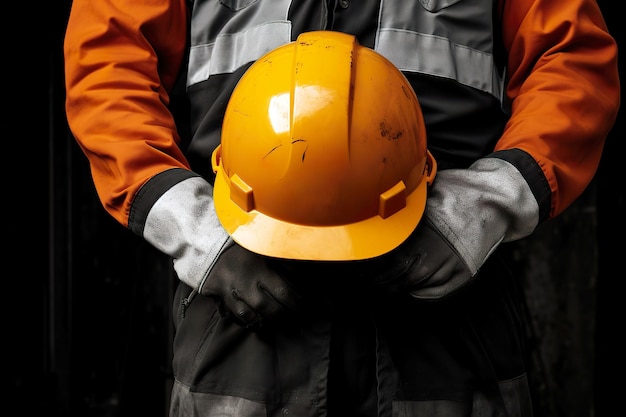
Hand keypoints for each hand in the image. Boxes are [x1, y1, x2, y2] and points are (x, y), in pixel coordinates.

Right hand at [199, 241, 303, 326]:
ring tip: (277, 324)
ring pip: (248, 315)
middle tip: (296, 321)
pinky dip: (244, 321)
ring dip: (264, 322)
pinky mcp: (217, 296)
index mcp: (259, 268)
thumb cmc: (244, 247)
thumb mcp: (265, 248)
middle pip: (267, 307)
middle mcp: (244, 282)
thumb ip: (283, 261)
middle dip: (284, 316)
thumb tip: (304, 273)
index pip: (283, 291)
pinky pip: (231, 314)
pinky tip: (256, 322)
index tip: (305, 307)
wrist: (211, 244)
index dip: (297, 303)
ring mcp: (228, 291)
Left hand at [366, 156, 539, 299]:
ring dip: (400, 287)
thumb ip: (407, 209)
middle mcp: (439, 252)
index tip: (364, 268)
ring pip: (419, 286)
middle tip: (370, 280)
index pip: (392, 259)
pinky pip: (439, 292)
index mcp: (425, 231)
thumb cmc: (461, 191)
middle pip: (402, 277)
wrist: (499, 200)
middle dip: (384, 281)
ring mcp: (454, 265)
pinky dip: (422, 293)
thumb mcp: (430, 193)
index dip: (375, 267)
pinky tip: (411, 288)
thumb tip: (379, 212)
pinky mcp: (466, 273)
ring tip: (387, 285)